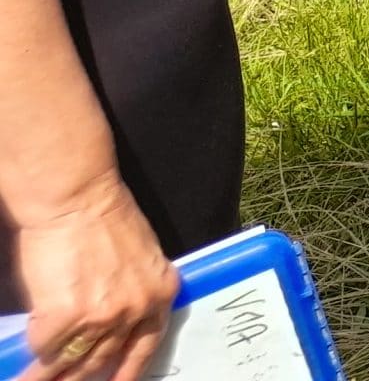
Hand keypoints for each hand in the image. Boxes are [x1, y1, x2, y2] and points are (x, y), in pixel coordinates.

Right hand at [13, 180, 177, 380]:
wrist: (75, 196)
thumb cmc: (100, 214)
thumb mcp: (136, 255)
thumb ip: (128, 289)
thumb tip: (105, 320)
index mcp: (159, 292)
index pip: (147, 345)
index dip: (128, 370)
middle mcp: (136, 309)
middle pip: (103, 359)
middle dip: (80, 376)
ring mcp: (102, 317)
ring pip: (70, 362)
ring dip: (49, 377)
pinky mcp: (67, 318)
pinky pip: (44, 349)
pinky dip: (31, 357)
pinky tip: (18, 370)